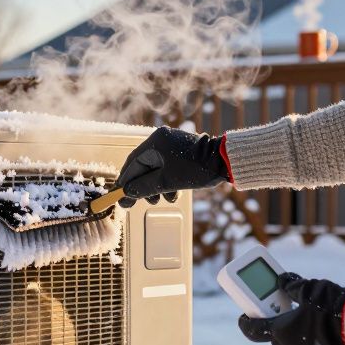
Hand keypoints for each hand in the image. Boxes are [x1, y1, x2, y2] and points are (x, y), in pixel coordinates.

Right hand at [115, 126, 229, 206]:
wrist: (225, 162)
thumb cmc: (196, 168)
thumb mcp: (167, 182)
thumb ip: (144, 188)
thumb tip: (126, 194)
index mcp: (155, 142)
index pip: (133, 163)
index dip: (125, 181)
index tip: (119, 196)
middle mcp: (161, 141)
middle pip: (143, 167)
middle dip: (142, 187)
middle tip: (136, 203)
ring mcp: (172, 146)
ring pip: (155, 170)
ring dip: (156, 187)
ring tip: (160, 200)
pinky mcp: (181, 153)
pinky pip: (167, 169)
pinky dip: (166, 183)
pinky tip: (172, 194)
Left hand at [238, 273, 344, 344]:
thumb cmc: (331, 309)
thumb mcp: (310, 290)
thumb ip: (293, 285)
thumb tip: (284, 280)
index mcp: (280, 332)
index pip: (252, 329)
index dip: (245, 322)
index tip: (243, 316)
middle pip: (275, 337)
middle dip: (277, 323)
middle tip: (283, 310)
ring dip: (296, 333)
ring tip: (308, 318)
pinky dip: (312, 342)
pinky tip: (323, 330)